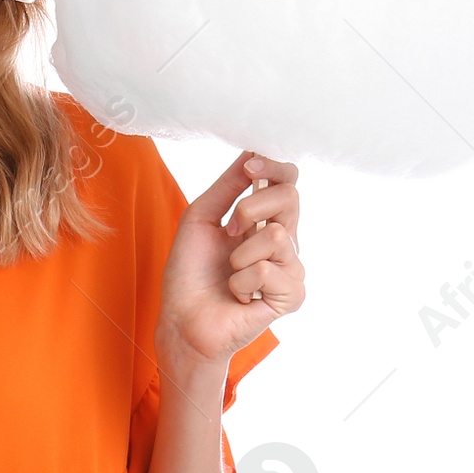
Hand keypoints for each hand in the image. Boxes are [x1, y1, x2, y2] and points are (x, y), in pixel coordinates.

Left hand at [155, 151, 303, 371]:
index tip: (250, 166)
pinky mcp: (291, 296)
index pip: (288, 182)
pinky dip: (242, 281)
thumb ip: (227, 186)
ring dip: (239, 255)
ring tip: (230, 274)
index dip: (274, 167)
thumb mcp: (201, 218)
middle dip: (251, 207)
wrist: (182, 320)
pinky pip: (270, 270)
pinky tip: (240, 296)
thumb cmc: (189, 273)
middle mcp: (284, 242)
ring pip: (278, 236)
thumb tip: (251, 152)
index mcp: (264, 221)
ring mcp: (291, 269)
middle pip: (291, 198)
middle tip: (230, 230)